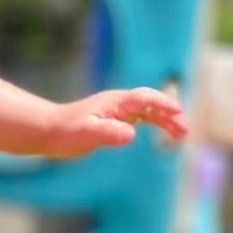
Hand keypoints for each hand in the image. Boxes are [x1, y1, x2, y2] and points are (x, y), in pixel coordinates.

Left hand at [46, 87, 187, 159]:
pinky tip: (163, 133)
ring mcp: (118, 110)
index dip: (162, 104)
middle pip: (151, 103)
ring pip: (148, 111)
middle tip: (184, 130)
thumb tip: (131, 133)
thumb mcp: (87, 134)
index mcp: (115, 102)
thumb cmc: (66, 132)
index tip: (178, 112)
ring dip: (166, 120)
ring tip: (181, 135)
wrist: (48, 131)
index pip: (144, 98)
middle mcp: (119, 103)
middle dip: (169, 114)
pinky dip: (154, 123)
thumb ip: (109, 132)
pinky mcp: (115, 119)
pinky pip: (141, 118)